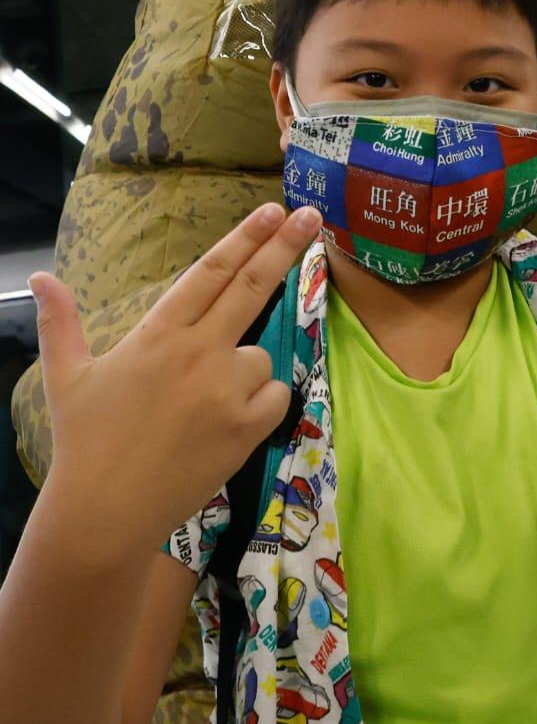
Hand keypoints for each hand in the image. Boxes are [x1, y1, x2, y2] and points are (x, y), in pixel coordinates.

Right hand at [29, 203, 321, 553]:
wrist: (105, 512)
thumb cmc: (85, 442)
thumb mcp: (67, 376)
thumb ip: (61, 322)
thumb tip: (41, 276)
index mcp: (157, 334)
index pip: (210, 272)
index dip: (244, 237)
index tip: (273, 210)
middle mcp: (196, 353)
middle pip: (251, 287)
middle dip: (284, 247)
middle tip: (309, 217)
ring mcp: (224, 390)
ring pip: (259, 355)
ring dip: (243, 369)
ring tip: (199, 407)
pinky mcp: (245, 428)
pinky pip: (274, 396)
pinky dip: (260, 404)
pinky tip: (224, 424)